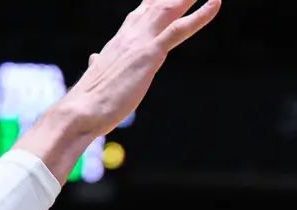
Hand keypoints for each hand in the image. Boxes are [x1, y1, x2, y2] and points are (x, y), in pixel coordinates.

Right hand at [40, 0, 222, 152]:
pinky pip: (179, 30)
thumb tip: (95, 59)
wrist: (81, 110)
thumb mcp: (99, 75)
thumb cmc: (89, 99)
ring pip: (170, 8)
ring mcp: (141, 41)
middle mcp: (131, 33)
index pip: (142, 11)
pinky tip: (216, 2)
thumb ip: (100, 63)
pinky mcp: (150, 54)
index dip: (156, 0)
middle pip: (158, 2)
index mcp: (121, 39)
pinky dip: (200, 16)